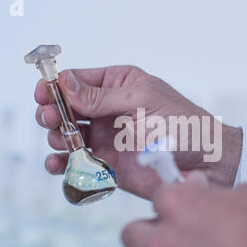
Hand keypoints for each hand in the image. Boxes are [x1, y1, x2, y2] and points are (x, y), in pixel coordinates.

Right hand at [34, 65, 241, 198]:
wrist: (204, 162)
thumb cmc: (181, 124)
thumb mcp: (141, 101)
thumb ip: (101, 97)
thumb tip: (64, 82)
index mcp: (118, 85)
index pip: (78, 81)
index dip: (56, 87)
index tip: (42, 95)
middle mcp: (108, 110)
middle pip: (67, 108)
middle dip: (54, 113)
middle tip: (52, 120)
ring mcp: (107, 137)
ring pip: (68, 135)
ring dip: (57, 138)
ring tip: (62, 141)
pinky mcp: (108, 164)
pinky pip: (78, 162)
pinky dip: (64, 164)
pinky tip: (57, 165)